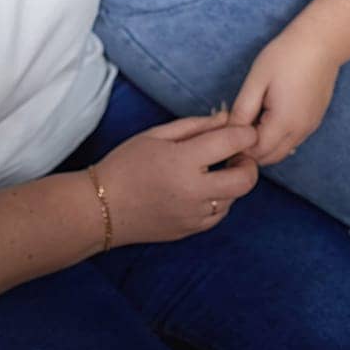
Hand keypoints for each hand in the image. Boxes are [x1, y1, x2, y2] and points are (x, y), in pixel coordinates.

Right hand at [94, 112, 259, 245]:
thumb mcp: (156, 135)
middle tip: (238, 154)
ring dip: (232, 183)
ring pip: (234, 199)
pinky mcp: (190, 231)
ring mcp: (193, 215)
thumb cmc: (124, 164)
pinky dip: (219, 201)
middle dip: (249, 164)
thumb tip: (226, 118)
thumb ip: (195, 126)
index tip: (245, 129)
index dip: (246, 133)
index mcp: (183, 161)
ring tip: (213, 170)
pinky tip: (202, 189)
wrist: (100, 207)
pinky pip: (218, 215)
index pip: (233, 142)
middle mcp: (193, 191)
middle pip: (245, 180)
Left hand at [230, 26, 339, 164]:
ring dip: (265, 145)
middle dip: (250, 151)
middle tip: (235, 129)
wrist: (322, 42)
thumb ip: (243, 110)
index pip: (256, 152)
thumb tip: (231, 132)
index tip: (226, 132)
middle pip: (270, 157)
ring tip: (250, 120)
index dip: (238, 146)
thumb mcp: (257, 80)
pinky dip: (278, 137)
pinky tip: (267, 116)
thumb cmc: (286, 56)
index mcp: (284, 123)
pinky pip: (293, 139)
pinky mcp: (315, 120)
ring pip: (283, 150)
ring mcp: (310, 127)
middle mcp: (300, 131)